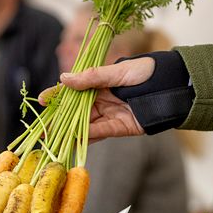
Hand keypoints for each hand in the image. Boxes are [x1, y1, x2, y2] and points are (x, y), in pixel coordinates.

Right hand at [40, 57, 154, 141]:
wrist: (171, 87)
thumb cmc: (146, 73)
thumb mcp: (118, 72)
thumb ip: (92, 77)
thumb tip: (64, 78)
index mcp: (98, 84)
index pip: (71, 91)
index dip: (56, 96)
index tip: (41, 100)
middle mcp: (100, 100)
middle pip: (74, 111)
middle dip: (57, 120)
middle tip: (41, 128)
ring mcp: (108, 115)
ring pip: (84, 125)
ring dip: (68, 132)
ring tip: (51, 139)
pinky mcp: (118, 128)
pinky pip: (99, 133)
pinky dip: (86, 137)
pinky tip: (72, 140)